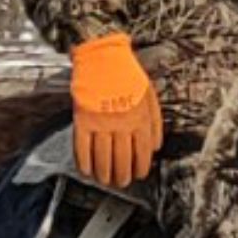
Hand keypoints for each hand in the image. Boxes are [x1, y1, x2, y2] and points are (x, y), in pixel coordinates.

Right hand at [70, 33, 162, 188]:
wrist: (101, 55)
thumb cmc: (126, 73)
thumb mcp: (149, 94)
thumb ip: (155, 122)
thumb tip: (156, 147)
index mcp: (140, 117)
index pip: (142, 152)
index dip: (140, 168)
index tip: (138, 175)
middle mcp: (121, 123)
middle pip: (122, 159)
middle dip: (123, 175)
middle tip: (121, 182)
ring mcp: (100, 122)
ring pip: (102, 158)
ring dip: (104, 173)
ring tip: (105, 180)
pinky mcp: (82, 119)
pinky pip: (82, 147)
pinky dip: (84, 162)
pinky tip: (87, 170)